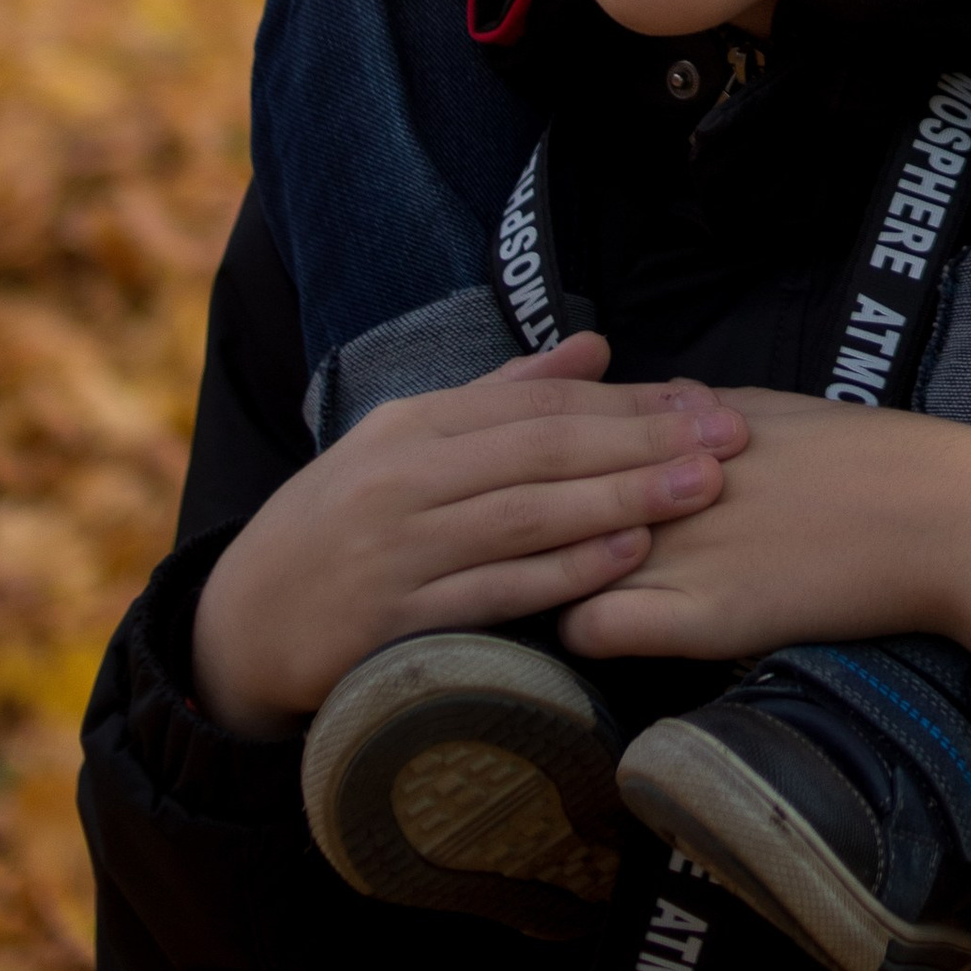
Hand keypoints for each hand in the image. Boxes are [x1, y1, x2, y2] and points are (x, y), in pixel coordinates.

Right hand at [189, 334, 745, 738]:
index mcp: (415, 425)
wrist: (243, 623)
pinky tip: (624, 560)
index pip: (540, 404)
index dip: (629, 402)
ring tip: (699, 490)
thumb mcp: (410, 441)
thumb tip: (597, 347)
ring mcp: (398, 549)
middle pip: (544, 452)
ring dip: (620, 501)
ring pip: (527, 516)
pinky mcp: (394, 620)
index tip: (704, 402)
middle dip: (644, 444)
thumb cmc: (345, 521)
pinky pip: (494, 593)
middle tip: (727, 440)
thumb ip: (505, 394)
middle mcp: (405, 477)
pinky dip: (562, 574)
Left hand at [559, 388, 970, 683]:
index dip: (536, 465)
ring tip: (537, 596)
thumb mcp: (774, 409)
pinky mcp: (698, 613)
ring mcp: (677, 544)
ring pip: (553, 565)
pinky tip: (595, 634)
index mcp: (680, 423)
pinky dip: (582, 631)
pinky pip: (592, 628)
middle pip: (544, 495)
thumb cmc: (867, 458)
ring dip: (543, 579)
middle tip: (503, 547)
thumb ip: (702, 409)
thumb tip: (658, 396)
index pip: (564, 436)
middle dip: (522, 520)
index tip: (522, 488)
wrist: (939, 515)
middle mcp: (664, 475)